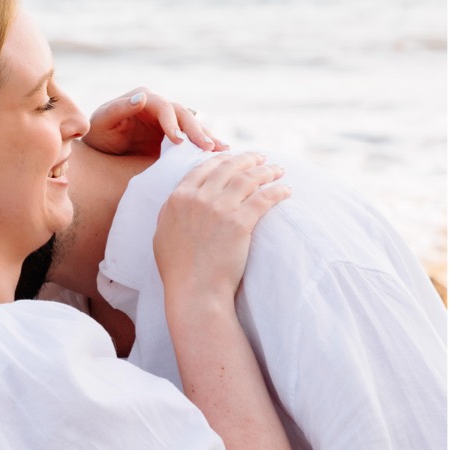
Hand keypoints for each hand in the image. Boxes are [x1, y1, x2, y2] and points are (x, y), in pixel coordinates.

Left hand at [82, 87, 225, 156]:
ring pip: (193, 126)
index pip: (164, 107)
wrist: (102, 153)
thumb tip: (142, 98)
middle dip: (196, 131)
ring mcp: (170, 122)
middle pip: (183, 115)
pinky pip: (194, 140)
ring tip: (222, 151)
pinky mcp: (176, 138)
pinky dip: (207, 145)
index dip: (172, 123)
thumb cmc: (99, 136)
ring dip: (208, 137)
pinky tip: (222, 155)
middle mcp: (161, 107)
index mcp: (145, 99)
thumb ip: (119, 109)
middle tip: (208, 147)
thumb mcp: (102, 122)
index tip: (177, 142)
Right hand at [153, 152, 288, 308]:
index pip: (204, 168)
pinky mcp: (239, 223)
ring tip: (279, 169)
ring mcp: (219, 209)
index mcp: (178, 198)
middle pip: (228, 168)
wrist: (194, 291)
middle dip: (248, 159)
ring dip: (267, 171)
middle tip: (262, 158)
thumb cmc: (178, 271)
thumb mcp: (163, 234)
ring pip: (248, 179)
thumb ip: (170, 213)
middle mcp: (198, 198)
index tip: (235, 158)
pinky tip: (287, 190)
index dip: (222, 159)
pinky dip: (277, 191)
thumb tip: (177, 202)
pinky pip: (264, 199)